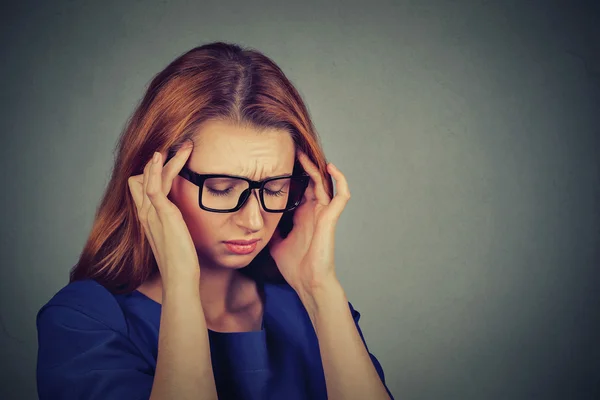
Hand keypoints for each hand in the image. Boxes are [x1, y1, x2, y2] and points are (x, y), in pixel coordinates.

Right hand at [127, 140, 199, 285]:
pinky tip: (161, 156)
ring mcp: (151, 213)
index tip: (168, 159)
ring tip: (182, 145)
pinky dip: (156, 169)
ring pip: (150, 177)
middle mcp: (145, 214)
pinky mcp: (162, 215)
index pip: (142, 187)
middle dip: (158, 161)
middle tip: (178, 146)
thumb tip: (182, 217)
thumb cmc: (181, 261)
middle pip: (142, 178)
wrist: (179, 278)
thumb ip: (174, 224)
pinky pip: (153, 186)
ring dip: (164, 159)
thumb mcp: (176, 238)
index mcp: (148, 218)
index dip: (151, 171)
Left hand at [269, 151, 350, 295]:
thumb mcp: (276, 244)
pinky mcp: (330, 218)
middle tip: (290, 150)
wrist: (307, 282)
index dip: (293, 175)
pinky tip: (330, 167)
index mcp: (302, 216)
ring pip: (324, 184)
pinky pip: (341, 196)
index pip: (300, 188)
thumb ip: (273, 231)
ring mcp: (323, 214)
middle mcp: (314, 212)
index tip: (280, 162)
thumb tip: (259, 223)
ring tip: (303, 153)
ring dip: (315, 168)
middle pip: (311, 182)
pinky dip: (339, 180)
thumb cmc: (296, 267)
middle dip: (302, 166)